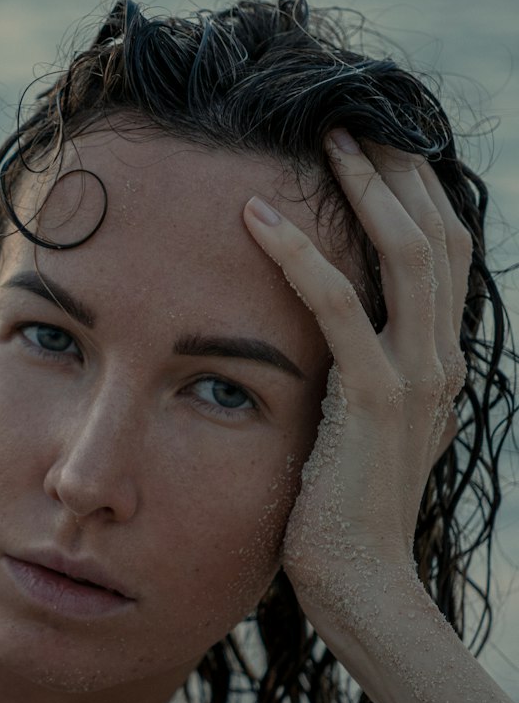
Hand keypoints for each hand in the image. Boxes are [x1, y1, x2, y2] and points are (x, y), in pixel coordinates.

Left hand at [242, 130, 471, 631]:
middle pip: (438, 234)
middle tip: (349, 118)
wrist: (360, 584)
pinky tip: (256, 219)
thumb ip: (365, 373)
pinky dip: (298, 257)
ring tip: (322, 139)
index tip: (374, 143)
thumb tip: (335, 333)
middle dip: (398, 168)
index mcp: (438, 360)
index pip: (444, 252)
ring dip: (365, 190)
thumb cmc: (342, 509)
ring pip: (407, 256)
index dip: (415, 190)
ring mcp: (414, 379)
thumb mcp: (365, 428)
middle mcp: (439, 359)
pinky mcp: (372, 402)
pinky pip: (339, 310)